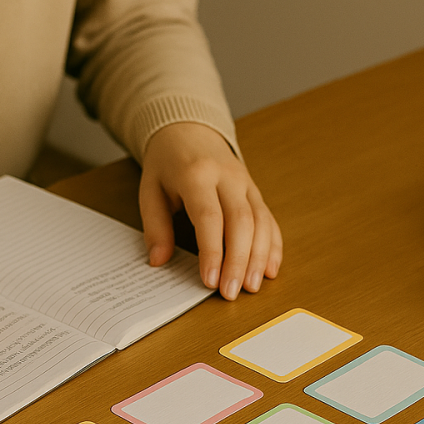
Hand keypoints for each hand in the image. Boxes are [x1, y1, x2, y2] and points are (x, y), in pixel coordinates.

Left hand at [138, 121, 282, 298]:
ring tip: (252, 287)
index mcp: (196, 175)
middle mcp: (227, 177)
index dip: (212, 251)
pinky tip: (269, 270)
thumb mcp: (150, 190)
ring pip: (261, 222)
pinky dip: (273, 246)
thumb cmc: (167, 164)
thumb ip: (155, 226)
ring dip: (259, 258)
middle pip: (241, 222)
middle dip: (239, 261)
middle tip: (232, 292)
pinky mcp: (256, 192)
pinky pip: (270, 220)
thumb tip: (159, 261)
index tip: (210, 281)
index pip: (209, 217)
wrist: (190, 130)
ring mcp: (246, 184)